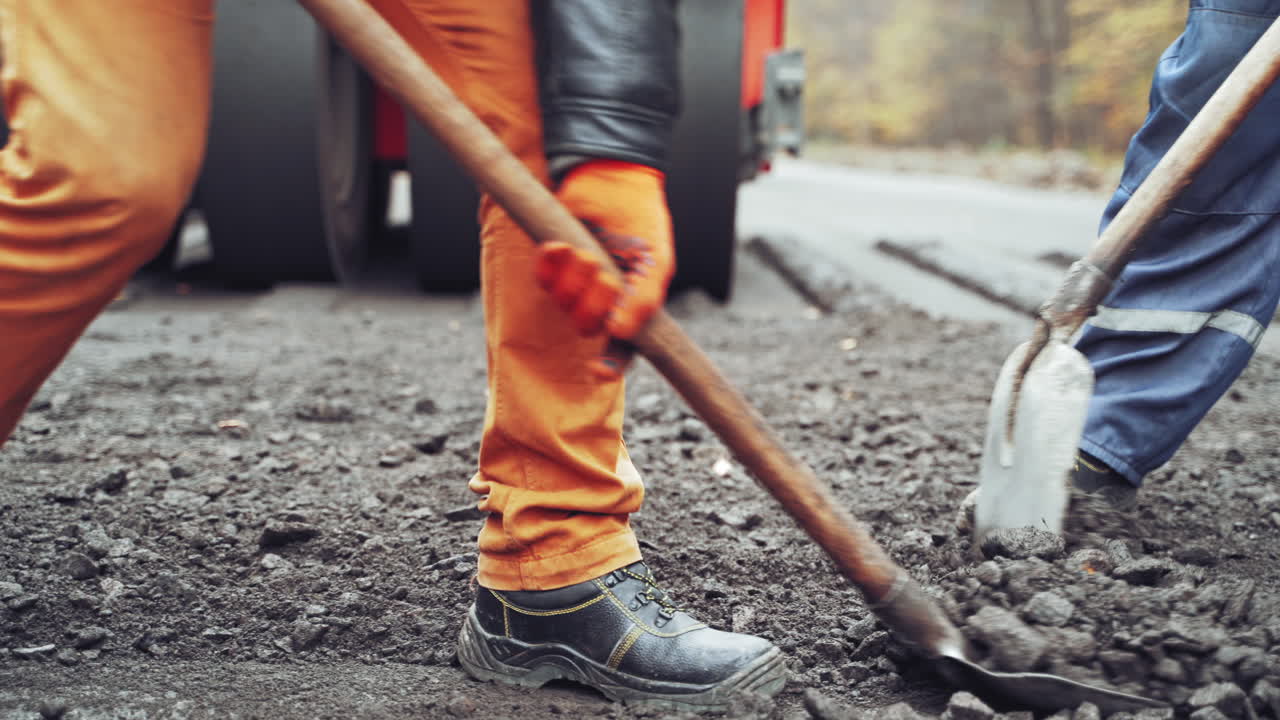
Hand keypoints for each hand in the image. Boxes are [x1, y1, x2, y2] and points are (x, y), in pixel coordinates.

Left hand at [537, 159, 674, 377]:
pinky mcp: (553, 264)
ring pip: (564, 305)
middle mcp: (603, 301)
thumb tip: (621, 333)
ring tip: (587, 253)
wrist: (612, 178)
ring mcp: (576, 284)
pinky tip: (560, 247)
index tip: (599, 370)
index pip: (623, 348)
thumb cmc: (641, 219)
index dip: (610, 363)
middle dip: (593, 303)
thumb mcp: (655, 260)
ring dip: (574, 280)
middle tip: (605, 275)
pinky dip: (550, 266)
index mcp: (632, 306)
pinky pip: (544, 280)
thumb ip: (644, 299)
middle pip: (588, 327)